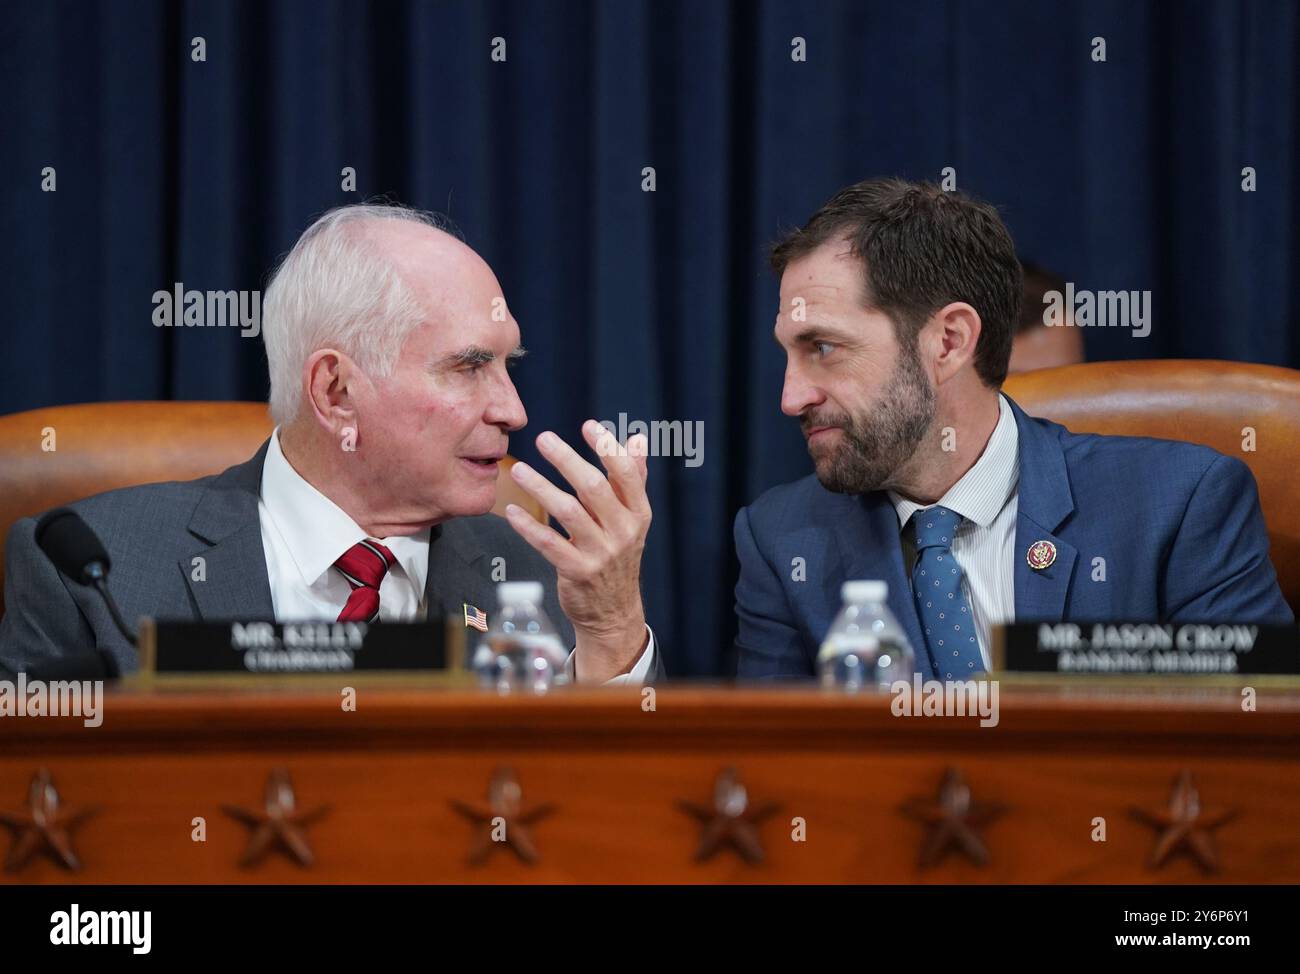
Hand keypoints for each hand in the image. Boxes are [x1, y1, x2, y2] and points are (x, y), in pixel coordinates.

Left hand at [503, 420, 651, 682]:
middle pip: (594, 488)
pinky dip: (528, 526)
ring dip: (540, 487)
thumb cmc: (617, 556)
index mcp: (638, 514)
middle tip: (543, 438)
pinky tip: (511, 510)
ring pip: (568, 512)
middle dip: (567, 459)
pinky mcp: (577, 572)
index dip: (608, 448)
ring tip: (518, 469)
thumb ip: (633, 479)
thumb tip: (636, 438)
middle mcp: (624, 532)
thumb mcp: (632, 520)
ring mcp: (601, 553)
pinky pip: (549, 544)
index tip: (587, 426)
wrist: (613, 612)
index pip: (627, 474)